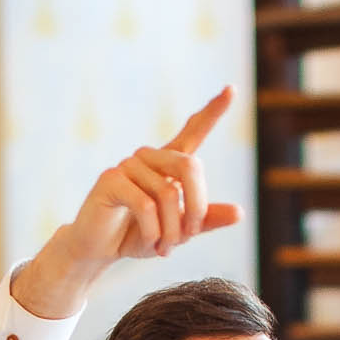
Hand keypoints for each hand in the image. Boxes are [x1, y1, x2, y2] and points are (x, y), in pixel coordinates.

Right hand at [11, 87, 243, 319]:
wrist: (100, 250)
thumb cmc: (138, 235)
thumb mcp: (178, 232)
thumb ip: (206, 220)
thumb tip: (239, 212)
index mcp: (167, 164)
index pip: (193, 132)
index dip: (212, 112)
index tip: (232, 90)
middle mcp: (149, 158)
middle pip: (190, 167)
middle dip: (198, 207)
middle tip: (191, 236)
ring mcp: (128, 165)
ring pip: (169, 194)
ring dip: (173, 230)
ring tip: (165, 248)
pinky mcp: (110, 179)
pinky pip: (146, 205)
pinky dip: (154, 231)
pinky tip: (150, 243)